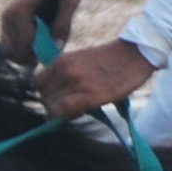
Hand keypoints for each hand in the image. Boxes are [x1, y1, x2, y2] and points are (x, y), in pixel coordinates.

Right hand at [0, 0, 83, 57]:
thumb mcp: (68, 2)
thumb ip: (63, 24)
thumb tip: (56, 48)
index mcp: (19, 10)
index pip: (25, 42)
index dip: (41, 50)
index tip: (54, 46)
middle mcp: (7, 17)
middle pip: (16, 50)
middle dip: (33, 55)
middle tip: (49, 50)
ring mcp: (5, 23)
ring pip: (9, 52)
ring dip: (26, 57)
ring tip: (42, 50)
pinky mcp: (6, 28)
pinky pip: (8, 49)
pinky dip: (20, 54)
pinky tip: (35, 50)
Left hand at [36, 36, 157, 118]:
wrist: (134, 54)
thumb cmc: (110, 59)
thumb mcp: (80, 59)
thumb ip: (65, 73)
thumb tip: (55, 94)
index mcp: (62, 60)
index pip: (36, 83)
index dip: (45, 93)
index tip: (56, 97)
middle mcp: (66, 70)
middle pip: (43, 97)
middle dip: (52, 106)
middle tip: (67, 108)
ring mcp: (77, 83)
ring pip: (51, 107)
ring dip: (60, 113)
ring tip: (76, 109)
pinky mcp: (91, 96)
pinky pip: (65, 111)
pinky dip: (68, 116)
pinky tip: (81, 112)